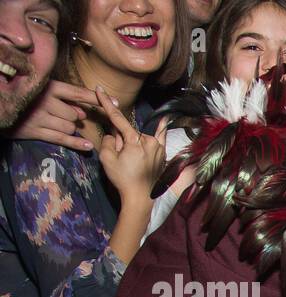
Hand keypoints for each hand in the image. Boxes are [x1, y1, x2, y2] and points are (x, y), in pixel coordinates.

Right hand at [5, 80, 98, 150]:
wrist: (1, 107)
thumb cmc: (27, 98)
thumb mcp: (43, 90)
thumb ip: (63, 98)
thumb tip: (82, 112)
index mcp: (49, 88)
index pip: (78, 93)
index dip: (97, 99)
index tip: (116, 103)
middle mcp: (45, 101)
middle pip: (74, 115)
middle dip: (74, 118)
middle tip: (64, 115)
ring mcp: (40, 117)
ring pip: (69, 128)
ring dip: (68, 129)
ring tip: (54, 123)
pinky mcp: (34, 131)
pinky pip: (61, 139)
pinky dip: (76, 144)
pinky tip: (87, 147)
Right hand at [94, 88, 166, 204]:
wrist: (141, 197)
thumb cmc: (123, 179)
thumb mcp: (108, 159)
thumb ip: (109, 140)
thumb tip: (115, 134)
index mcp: (135, 141)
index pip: (118, 118)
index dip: (107, 103)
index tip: (100, 90)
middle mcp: (149, 141)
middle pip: (129, 132)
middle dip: (121, 138)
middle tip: (121, 157)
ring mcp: (159, 147)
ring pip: (140, 137)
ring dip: (133, 143)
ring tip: (132, 161)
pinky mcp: (163, 154)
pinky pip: (162, 138)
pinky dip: (162, 128)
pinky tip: (165, 118)